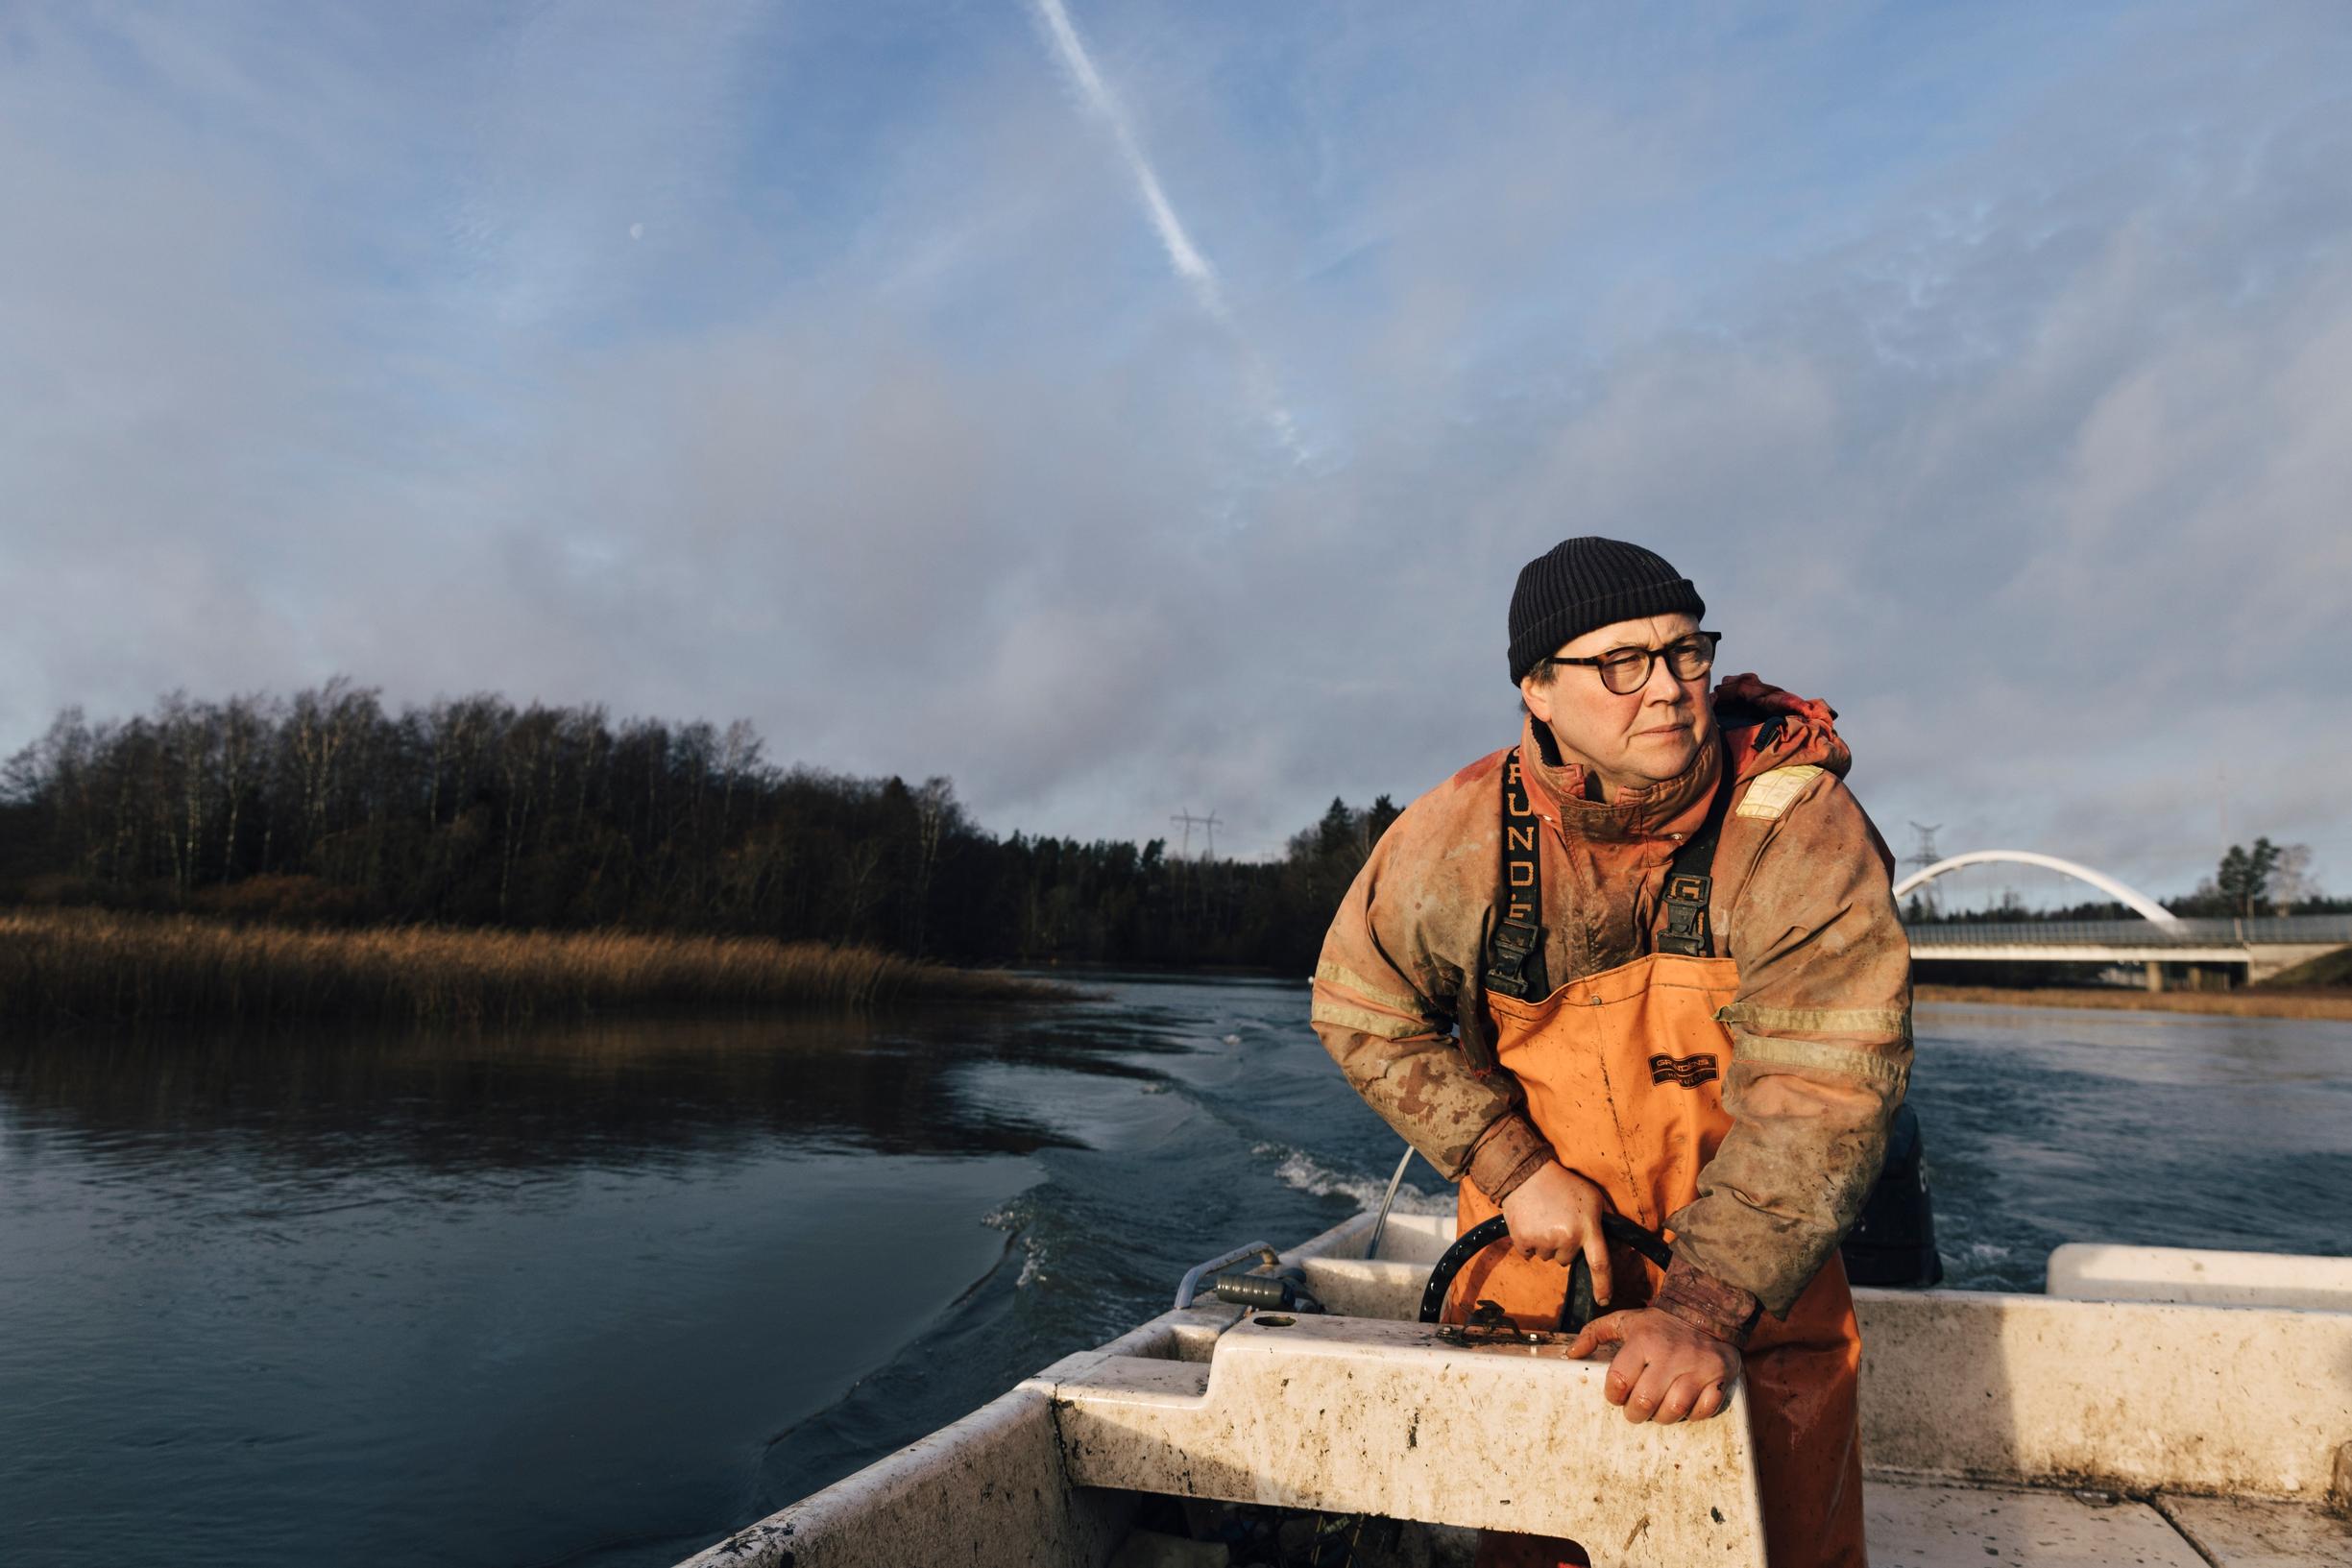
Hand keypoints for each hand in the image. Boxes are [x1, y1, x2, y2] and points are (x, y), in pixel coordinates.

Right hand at [1498, 1162, 1613, 1304]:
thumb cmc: (1563, 1184)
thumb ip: (1604, 1220)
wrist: (1526, 1173)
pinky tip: (1530, 1223)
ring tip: (1543, 1219)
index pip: (1600, 1264)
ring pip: (1548, 1257)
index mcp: (1587, 1227)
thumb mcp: (1592, 1197)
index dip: (1603, 1286)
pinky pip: (1528, 1254)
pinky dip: (1528, 1242)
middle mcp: (1567, 1237)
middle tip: (1558, 1222)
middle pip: (1567, 1259)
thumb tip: (1615, 1243)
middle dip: (1564, 1246)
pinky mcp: (1523, 1240)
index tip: (1603, 1301)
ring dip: (1546, 1243)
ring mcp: (1544, 1240)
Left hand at [1566, 1308, 1741, 1424]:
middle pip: (1644, 1402)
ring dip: (1662, 1417)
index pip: (1619, 1380)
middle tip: (1635, 1410)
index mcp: (1644, 1341)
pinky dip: (1693, 1415)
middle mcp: (1670, 1354)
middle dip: (1635, 1413)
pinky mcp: (1720, 1376)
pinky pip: (1704, 1410)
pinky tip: (1685, 1406)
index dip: (1613, 1395)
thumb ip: (1595, 1333)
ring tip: (1658, 1410)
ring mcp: (1697, 1367)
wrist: (1707, 1309)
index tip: (1617, 1395)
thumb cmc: (1660, 1324)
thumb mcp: (1626, 1321)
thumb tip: (1572, 1354)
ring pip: (1674, 1410)